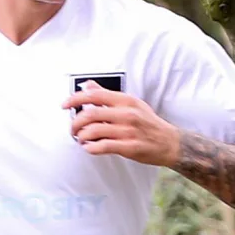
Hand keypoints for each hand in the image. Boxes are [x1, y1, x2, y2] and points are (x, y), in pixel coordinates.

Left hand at [63, 84, 182, 166]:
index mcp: (125, 100)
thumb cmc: (148, 123)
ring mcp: (128, 131)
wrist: (169, 142)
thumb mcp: (131, 104)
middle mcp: (126, 114)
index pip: (94, 95)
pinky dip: (91, 148)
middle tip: (72, 129)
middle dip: (75, 123)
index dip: (75, 99)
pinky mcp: (129, 147)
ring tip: (80, 139)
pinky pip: (103, 147)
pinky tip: (89, 148)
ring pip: (94, 131)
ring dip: (81, 137)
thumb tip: (88, 86)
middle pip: (90, 114)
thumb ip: (107, 96)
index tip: (64, 105)